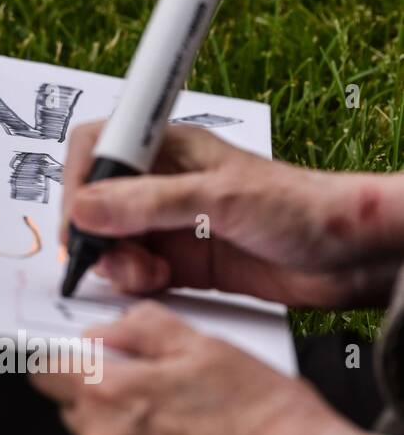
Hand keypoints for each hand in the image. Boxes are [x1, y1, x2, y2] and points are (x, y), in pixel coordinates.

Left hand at [31, 302, 403, 434]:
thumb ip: (138, 327)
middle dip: (106, 403)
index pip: (45, 371)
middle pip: (76, 413)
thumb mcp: (201, 344)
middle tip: (161, 402)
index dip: (66, 362)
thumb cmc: (264, 417)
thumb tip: (104, 331)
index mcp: (106, 392)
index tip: (82, 364)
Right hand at [60, 121, 403, 307]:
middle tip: (116, 259)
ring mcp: (170, 223)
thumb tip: (84, 209)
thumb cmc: (304, 208)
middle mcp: (162, 183)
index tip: (81, 221)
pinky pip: (136, 272)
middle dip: (96, 234)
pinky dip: (136, 284)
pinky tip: (159, 286)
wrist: (356, 255)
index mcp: (167, 148)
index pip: (96, 149)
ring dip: (118, 264)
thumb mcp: (221, 199)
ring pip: (112, 241)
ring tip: (149, 276)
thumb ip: (148, 203)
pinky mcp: (183, 261)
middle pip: (94, 201)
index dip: (78, 182)